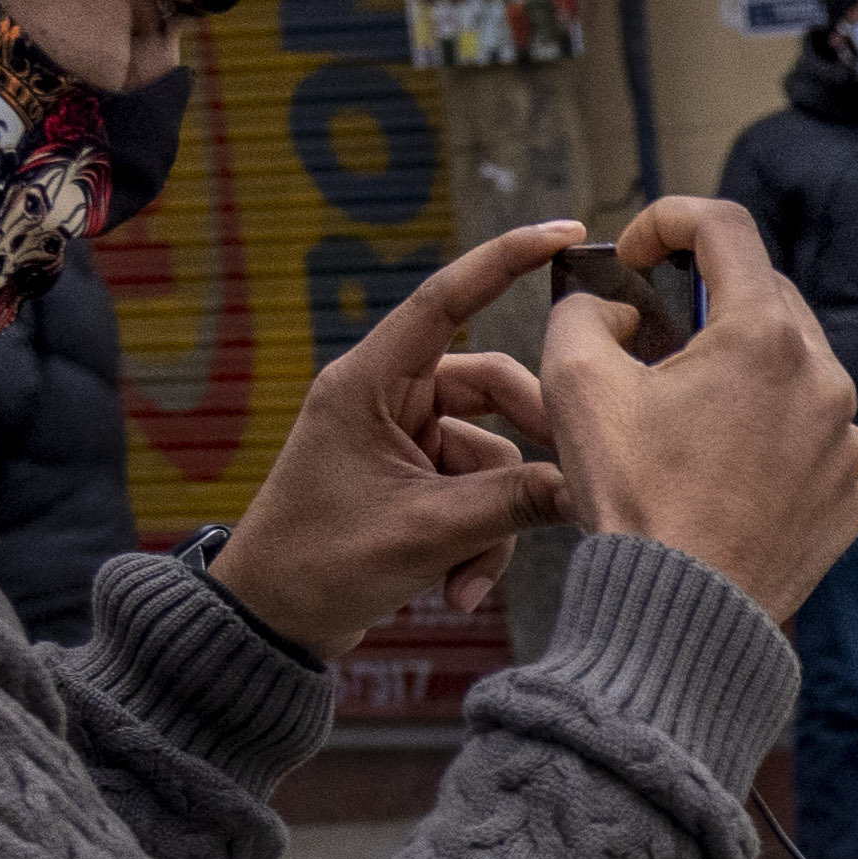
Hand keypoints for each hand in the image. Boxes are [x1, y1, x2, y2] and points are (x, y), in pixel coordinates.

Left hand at [213, 220, 574, 652]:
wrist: (271, 625)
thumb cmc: (318, 564)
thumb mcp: (424, 532)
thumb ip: (512, 502)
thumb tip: (586, 484)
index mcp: (368, 382)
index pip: (446, 300)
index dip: (504, 260)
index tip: (566, 233)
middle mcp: (388, 401)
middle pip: (492, 394)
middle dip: (525, 453)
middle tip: (564, 491)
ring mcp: (403, 444)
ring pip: (493, 458)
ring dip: (493, 525)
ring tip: (467, 579)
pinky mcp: (415, 485)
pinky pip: (477, 495)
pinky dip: (478, 543)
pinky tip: (458, 590)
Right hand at [538, 199, 857, 620]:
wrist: (682, 616)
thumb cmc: (631, 500)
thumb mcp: (574, 383)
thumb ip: (583, 311)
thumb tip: (611, 306)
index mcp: (764, 335)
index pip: (724, 227)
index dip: (669, 220)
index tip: (636, 254)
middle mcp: (824, 378)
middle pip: (765, 296)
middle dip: (705, 301)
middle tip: (651, 336)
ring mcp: (846, 440)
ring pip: (792, 370)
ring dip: (740, 372)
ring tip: (684, 415)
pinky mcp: (850, 492)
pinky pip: (808, 436)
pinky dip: (766, 434)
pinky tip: (719, 470)